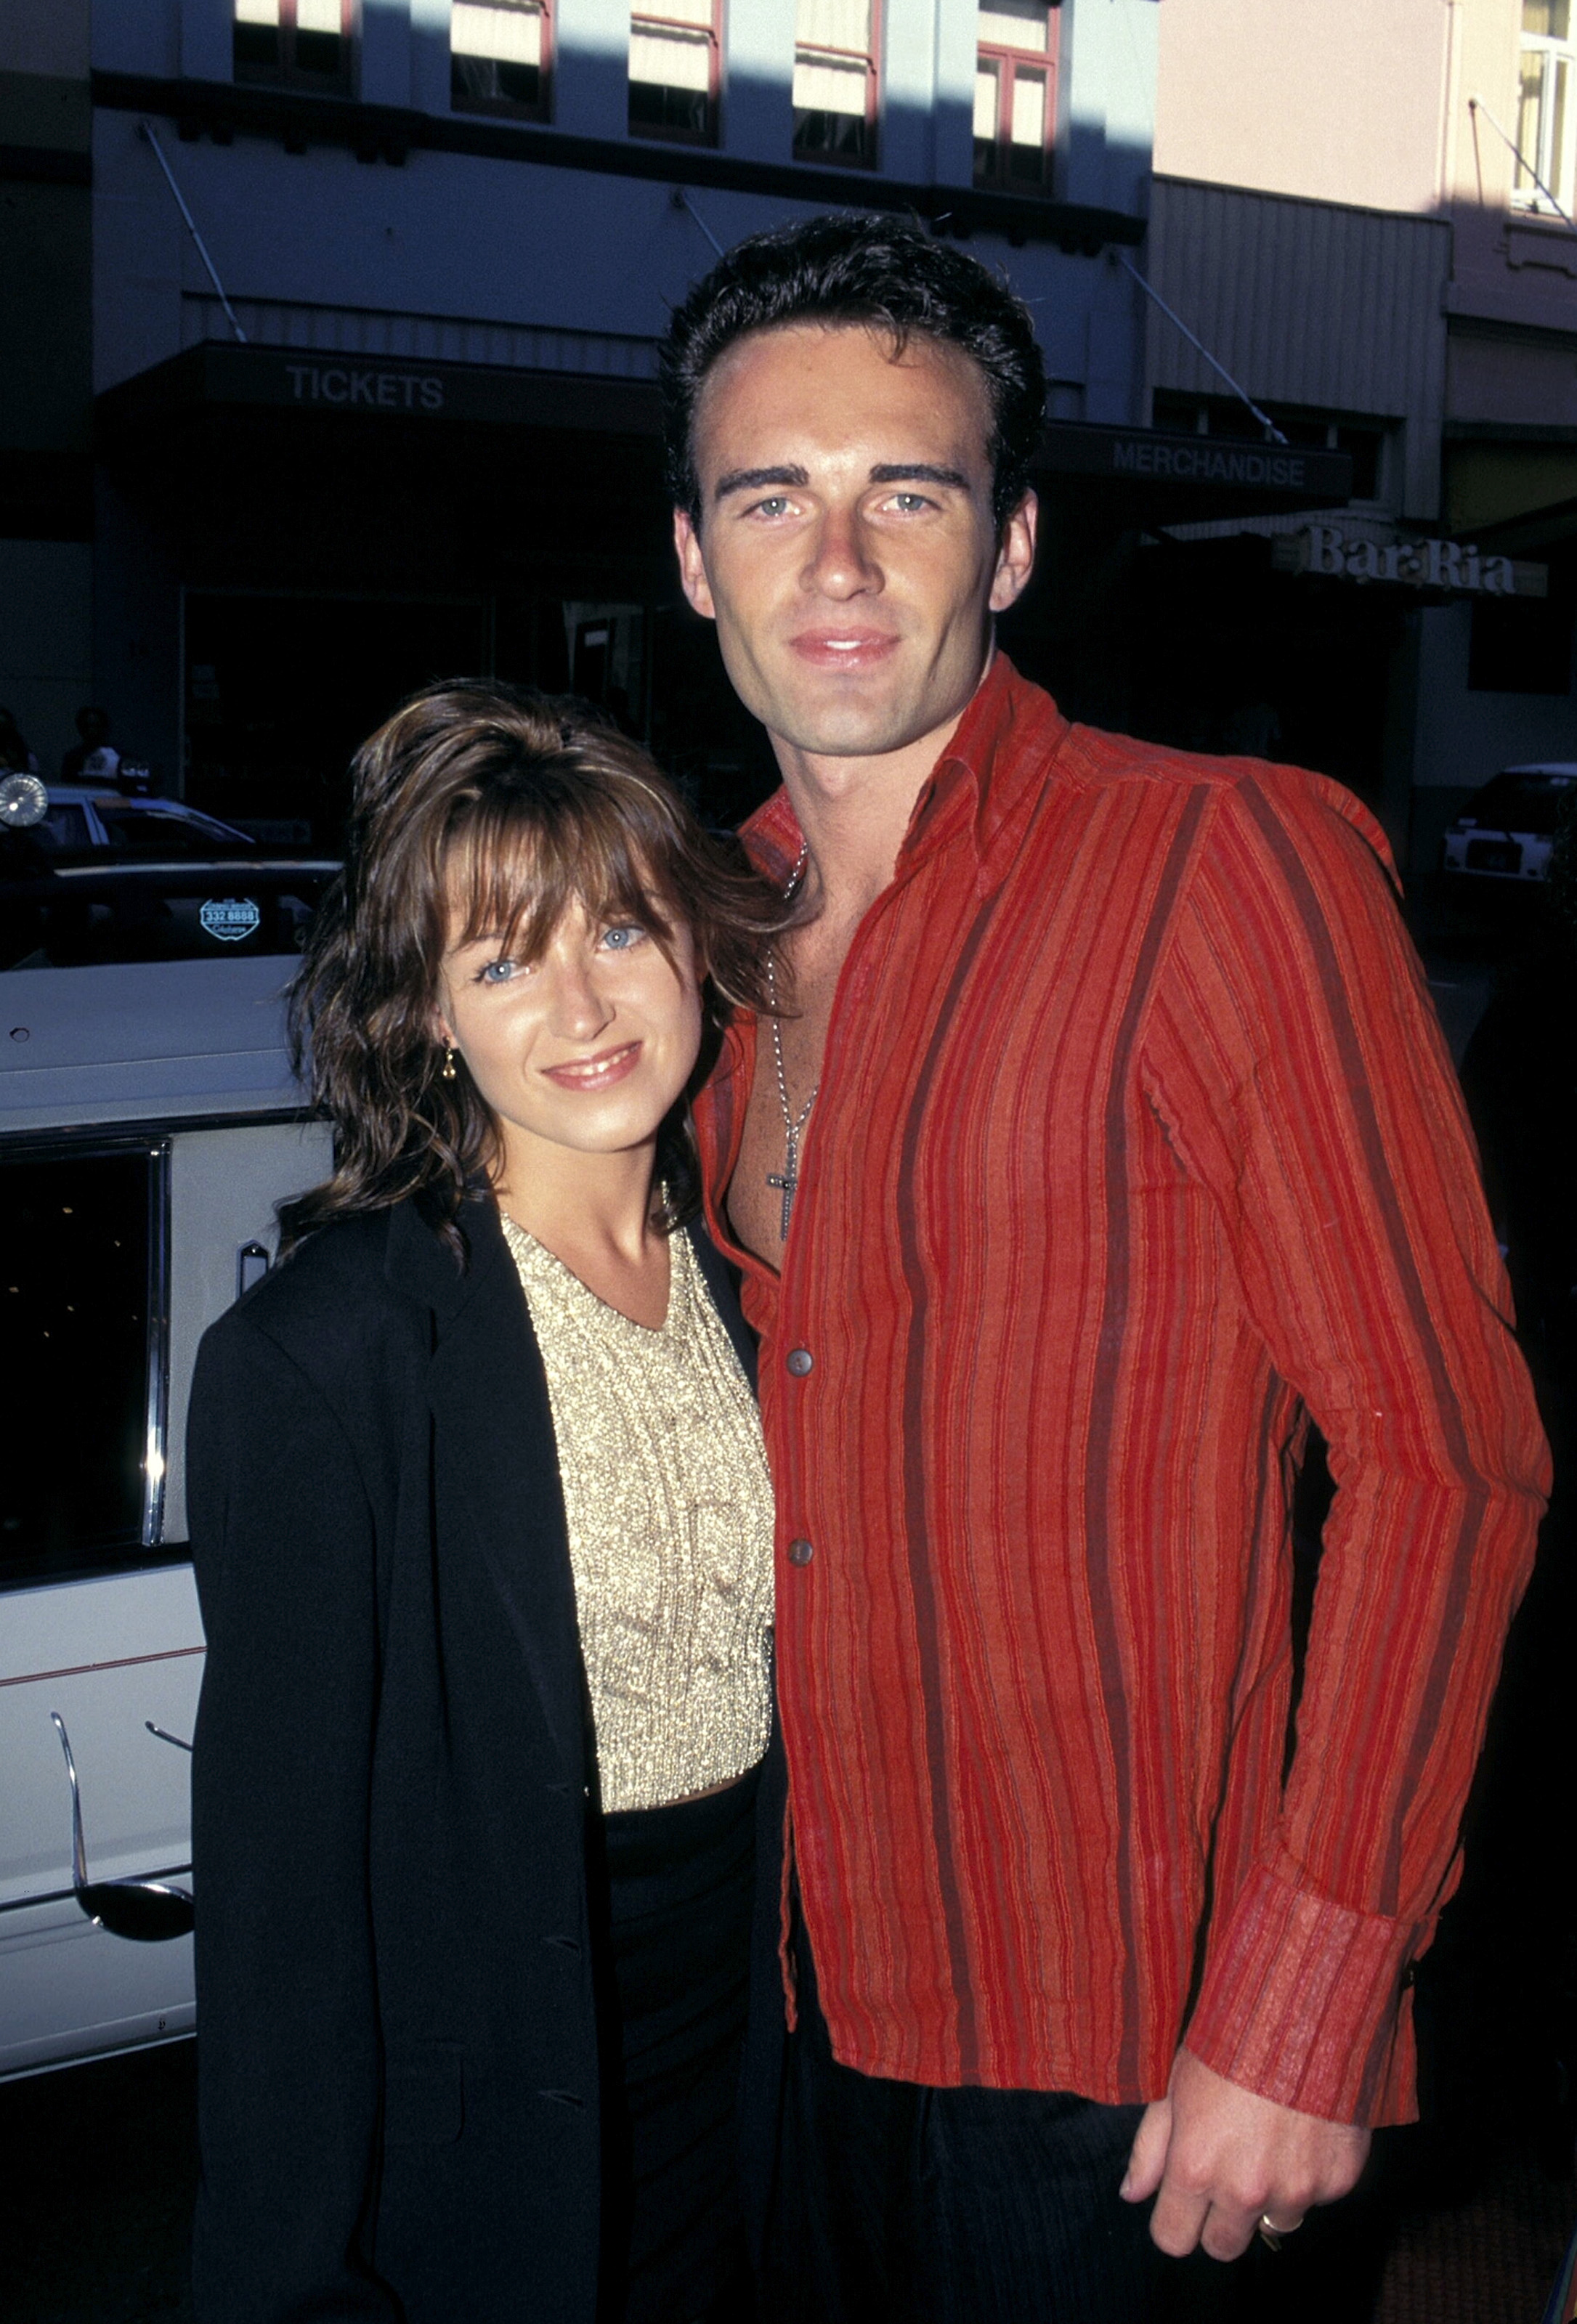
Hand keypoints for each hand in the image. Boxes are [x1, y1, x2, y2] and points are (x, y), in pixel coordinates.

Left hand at [1119, 2047, 1369, 2259]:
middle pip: (1224, 2247)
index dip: (1174, 2221)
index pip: (1173, 2240)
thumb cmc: (1227, 2043)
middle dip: (1220, 2219)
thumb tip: (1132, 2194)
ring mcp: (1296, 2191)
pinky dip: (1310, 2173)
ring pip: (1275, 2223)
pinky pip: (1317, 2197)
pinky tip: (1304, 2127)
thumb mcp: (1174, 2085)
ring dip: (1270, 2197)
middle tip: (1227, 2172)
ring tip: (1270, 2139)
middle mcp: (1245, 2191)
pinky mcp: (1338, 2181)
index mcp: (1196, 2169)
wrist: (1302, 2012)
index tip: (1182, 2200)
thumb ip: (1150, 2147)